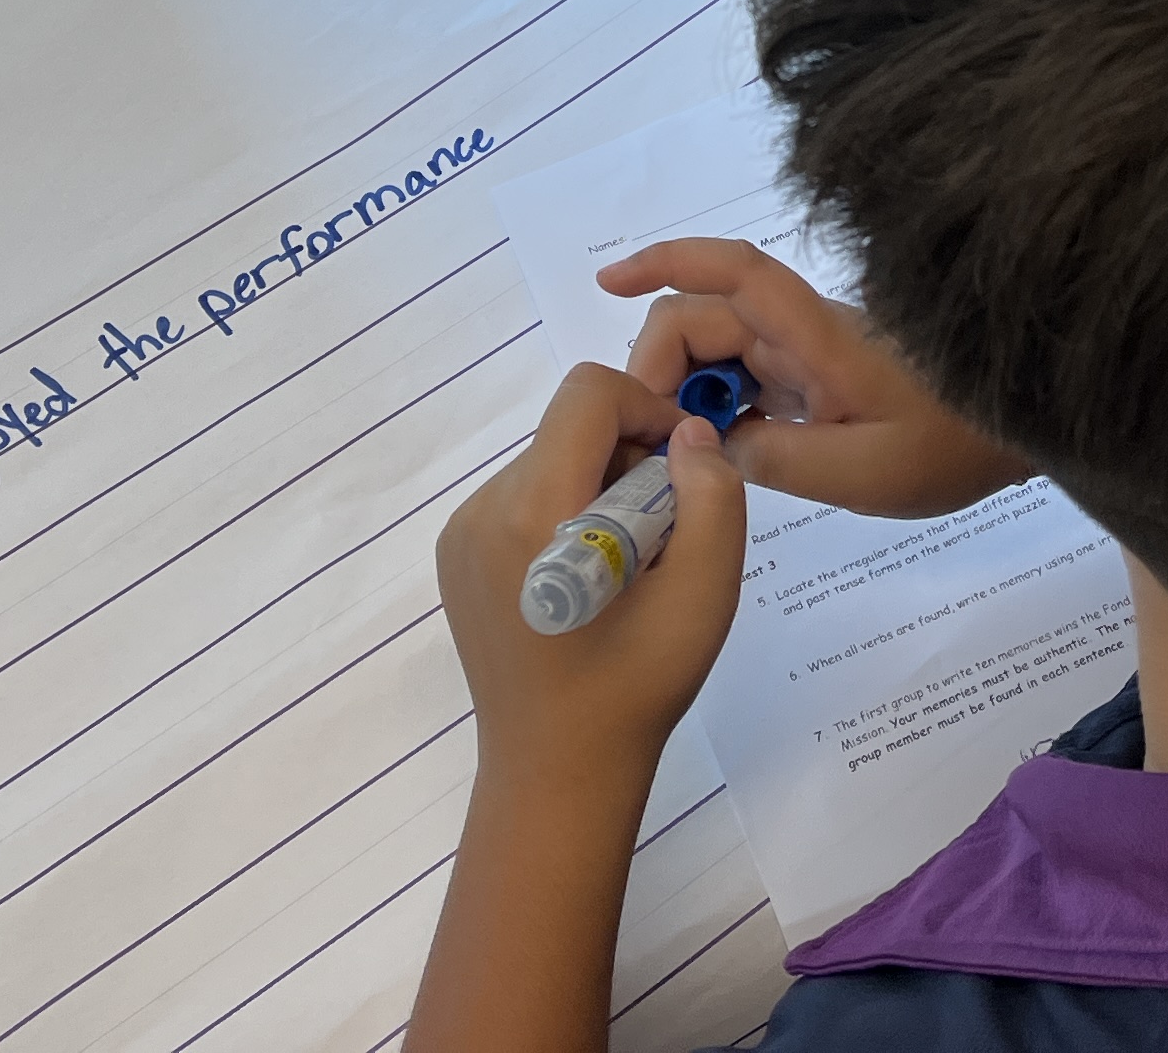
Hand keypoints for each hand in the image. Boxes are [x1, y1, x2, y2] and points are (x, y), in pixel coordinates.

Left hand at [433, 365, 743, 781]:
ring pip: (548, 461)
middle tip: (663, 537)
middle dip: (628, 461)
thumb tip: (688, 436)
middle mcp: (481, 509)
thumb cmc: (634, 690)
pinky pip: (521, 496)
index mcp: (533, 511)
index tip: (682, 471)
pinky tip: (587, 583)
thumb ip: (712, 498)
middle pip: (569, 429)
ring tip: (627, 568)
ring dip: (599, 489)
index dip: (648, 409)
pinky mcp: (455, 557)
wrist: (556, 774)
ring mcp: (459, 534)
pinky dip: (565, 514)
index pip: (588, 394)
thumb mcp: (703, 596)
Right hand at [601, 237, 1026, 519]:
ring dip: (686, 391)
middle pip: (705, 316)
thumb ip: (781, 459)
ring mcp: (810, 354)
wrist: (1020, 428)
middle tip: (651, 443)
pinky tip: (715, 454)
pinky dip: (717, 407)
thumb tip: (708, 446)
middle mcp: (804, 330)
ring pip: (720, 349)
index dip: (667, 259)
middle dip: (659, 364)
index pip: (733, 271)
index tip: (609, 278)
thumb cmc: (954, 445)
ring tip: (677, 457)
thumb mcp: (866, 471)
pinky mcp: (818, 380)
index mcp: (816, 334)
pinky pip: (747, 379)